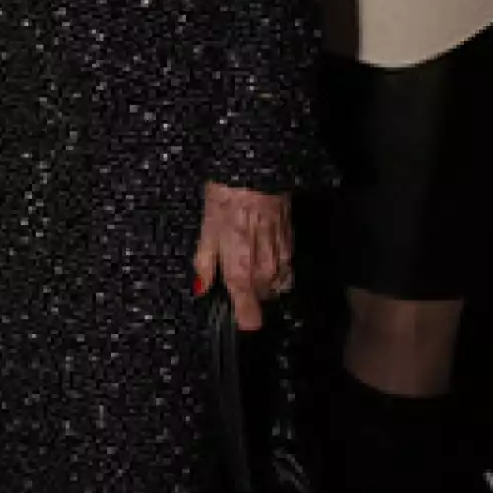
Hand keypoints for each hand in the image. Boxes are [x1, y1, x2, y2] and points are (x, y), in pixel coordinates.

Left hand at [192, 183, 293, 330]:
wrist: (256, 173)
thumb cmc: (225, 200)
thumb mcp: (206, 231)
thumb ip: (205, 265)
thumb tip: (201, 290)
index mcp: (240, 271)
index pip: (251, 316)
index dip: (243, 319)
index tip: (236, 315)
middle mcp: (264, 272)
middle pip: (262, 301)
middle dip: (250, 295)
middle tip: (236, 276)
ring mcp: (281, 260)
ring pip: (276, 288)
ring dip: (264, 283)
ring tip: (250, 264)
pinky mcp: (291, 247)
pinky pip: (286, 271)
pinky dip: (276, 270)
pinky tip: (264, 255)